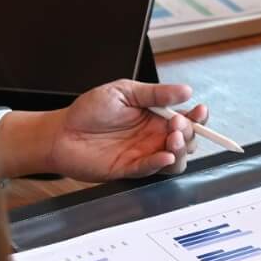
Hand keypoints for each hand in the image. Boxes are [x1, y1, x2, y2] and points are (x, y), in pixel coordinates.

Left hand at [11, 81, 205, 180]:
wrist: (61, 132)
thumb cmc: (89, 110)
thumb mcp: (124, 91)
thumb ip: (155, 93)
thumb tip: (185, 90)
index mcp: (155, 116)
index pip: (186, 119)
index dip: (198, 117)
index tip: (199, 111)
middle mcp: (153, 137)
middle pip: (187, 141)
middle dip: (190, 133)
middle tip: (177, 124)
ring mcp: (144, 154)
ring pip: (176, 160)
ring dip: (181, 151)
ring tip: (173, 139)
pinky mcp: (130, 169)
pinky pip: (152, 170)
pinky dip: (161, 164)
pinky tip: (164, 155)